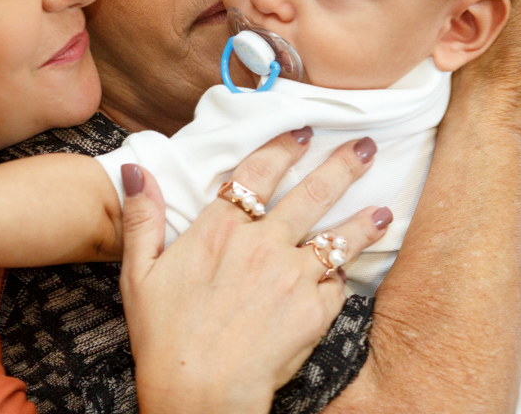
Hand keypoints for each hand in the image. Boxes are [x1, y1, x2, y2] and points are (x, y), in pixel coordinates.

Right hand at [120, 131, 392, 413]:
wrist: (200, 392)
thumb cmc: (164, 337)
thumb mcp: (138, 272)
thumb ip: (142, 217)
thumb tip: (136, 171)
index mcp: (220, 229)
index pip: (258, 172)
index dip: (283, 148)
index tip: (302, 133)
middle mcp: (262, 244)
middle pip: (311, 193)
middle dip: (342, 166)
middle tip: (364, 149)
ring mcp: (293, 276)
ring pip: (337, 238)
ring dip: (363, 221)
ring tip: (384, 209)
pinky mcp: (314, 310)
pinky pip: (337, 284)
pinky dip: (342, 276)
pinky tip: (350, 270)